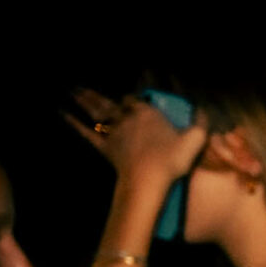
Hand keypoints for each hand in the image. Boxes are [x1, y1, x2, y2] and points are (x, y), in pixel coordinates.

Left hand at [67, 89, 207, 194]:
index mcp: (148, 113)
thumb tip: (202, 110)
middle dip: (98, 95)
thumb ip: (200, 123)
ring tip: (72, 91)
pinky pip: (86, 132)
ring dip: (84, 100)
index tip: (131, 100)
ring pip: (97, 112)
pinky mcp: (104, 147)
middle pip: (112, 103)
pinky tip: (63, 114)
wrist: (148, 179)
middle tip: (82, 87)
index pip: (135, 100)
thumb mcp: (195, 139)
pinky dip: (74, 123)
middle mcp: (128, 118)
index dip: (132, 100)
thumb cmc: (171, 159)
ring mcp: (114, 132)